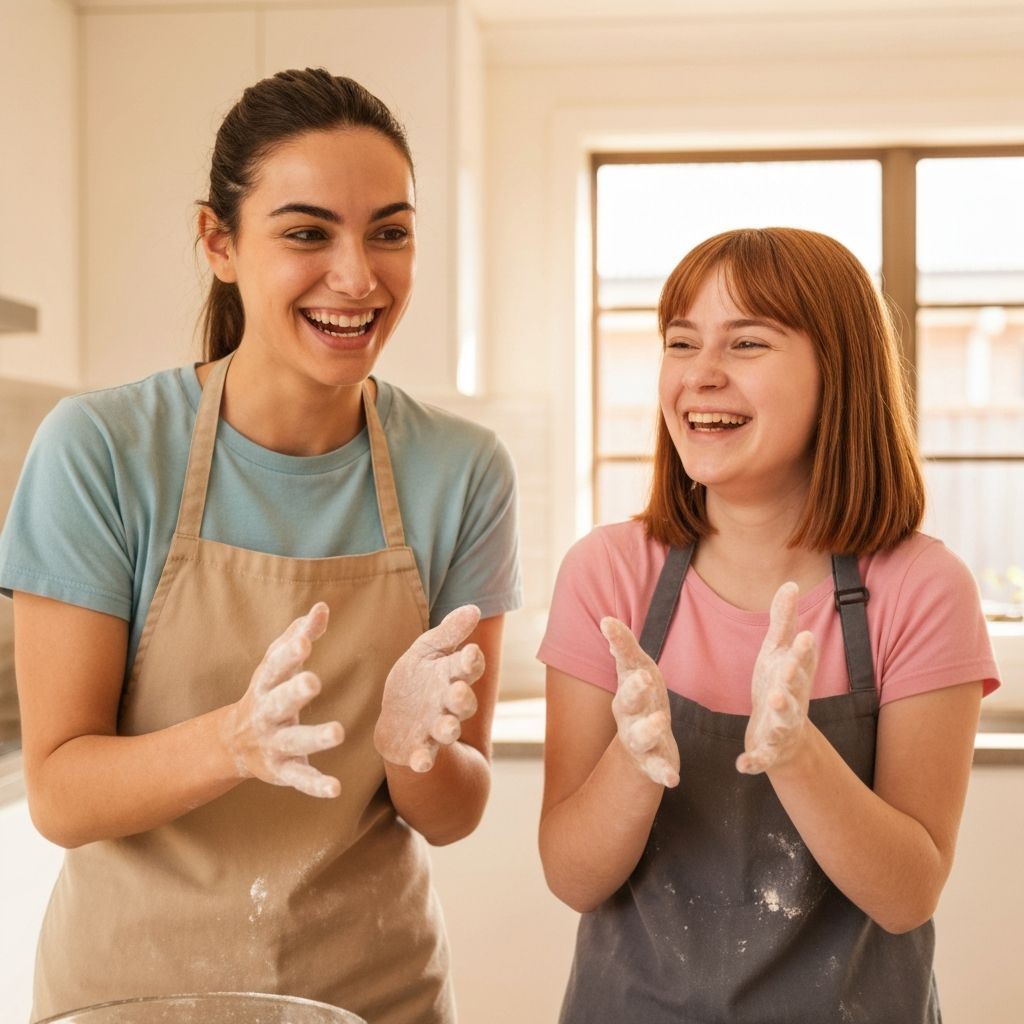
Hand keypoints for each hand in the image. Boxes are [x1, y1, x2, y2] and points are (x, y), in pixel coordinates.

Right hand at [221, 602, 343, 798]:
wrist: (234, 742)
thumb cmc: (268, 691)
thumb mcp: (277, 663)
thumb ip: (300, 635)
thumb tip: (322, 607)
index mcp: (266, 684)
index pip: (276, 665)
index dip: (289, 653)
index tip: (305, 640)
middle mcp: (267, 713)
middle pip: (279, 702)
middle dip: (294, 692)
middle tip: (313, 681)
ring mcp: (273, 743)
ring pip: (293, 741)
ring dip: (313, 738)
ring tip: (337, 733)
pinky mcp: (283, 770)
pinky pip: (300, 778)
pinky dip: (315, 785)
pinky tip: (336, 789)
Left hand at [374, 605, 483, 772]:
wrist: (396, 718)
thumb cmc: (417, 680)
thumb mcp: (427, 650)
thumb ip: (449, 632)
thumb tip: (474, 608)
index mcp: (453, 675)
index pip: (468, 667)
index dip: (471, 661)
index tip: (470, 652)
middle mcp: (449, 704)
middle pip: (464, 702)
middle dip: (463, 697)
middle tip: (458, 690)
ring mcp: (435, 728)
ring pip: (448, 730)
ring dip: (449, 728)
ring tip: (447, 726)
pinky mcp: (419, 749)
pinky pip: (425, 756)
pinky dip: (424, 760)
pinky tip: (420, 762)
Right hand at [601, 617, 679, 787]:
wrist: (641, 745)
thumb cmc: (641, 698)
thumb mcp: (636, 670)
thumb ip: (624, 646)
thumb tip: (606, 619)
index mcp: (626, 688)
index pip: (622, 663)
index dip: (618, 645)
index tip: (610, 625)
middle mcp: (628, 714)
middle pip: (628, 702)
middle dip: (635, 689)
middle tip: (646, 677)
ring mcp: (640, 739)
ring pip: (641, 736)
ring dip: (649, 728)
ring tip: (660, 722)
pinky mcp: (654, 762)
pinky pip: (657, 769)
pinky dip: (663, 773)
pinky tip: (672, 779)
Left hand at [736, 582, 816, 774]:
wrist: (780, 736)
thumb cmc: (779, 684)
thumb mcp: (777, 653)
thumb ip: (783, 621)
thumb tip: (791, 583)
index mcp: (793, 676)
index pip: (801, 661)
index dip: (803, 650)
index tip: (805, 635)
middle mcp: (792, 701)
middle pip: (795, 690)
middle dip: (793, 680)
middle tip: (788, 668)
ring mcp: (781, 727)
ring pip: (784, 722)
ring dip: (781, 713)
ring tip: (774, 701)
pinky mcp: (768, 750)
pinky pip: (762, 758)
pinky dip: (754, 762)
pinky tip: (741, 766)